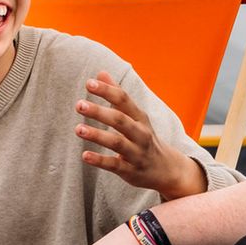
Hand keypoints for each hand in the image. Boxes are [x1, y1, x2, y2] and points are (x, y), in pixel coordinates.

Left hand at [75, 71, 205, 199]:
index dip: (107, 91)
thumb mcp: (135, 116)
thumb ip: (117, 96)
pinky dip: (100, 160)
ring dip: (97, 135)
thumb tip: (100, 73)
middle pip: (120, 120)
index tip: (89, 83)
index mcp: (140, 118)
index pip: (124, 100)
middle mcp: (141, 134)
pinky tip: (85, 155)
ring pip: (117, 143)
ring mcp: (137, 153)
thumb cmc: (144, 138)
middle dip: (99, 112)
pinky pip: (115, 165)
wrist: (167, 170)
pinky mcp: (131, 171)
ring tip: (78, 129)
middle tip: (79, 105)